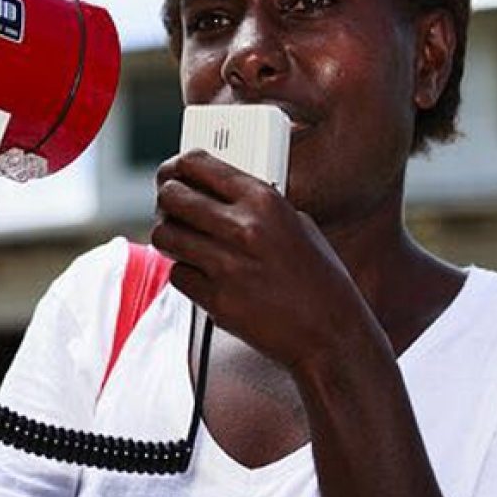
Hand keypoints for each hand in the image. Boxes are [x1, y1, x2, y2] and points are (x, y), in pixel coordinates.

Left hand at [152, 150, 368, 371]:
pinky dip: (184, 274)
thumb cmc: (318, 279)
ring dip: (170, 236)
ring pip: (165, 235)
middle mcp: (243, 227)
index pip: (198, 164)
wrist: (330, 332)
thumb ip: (255, 205)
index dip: (179, 166)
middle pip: (173, 196)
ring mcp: (227, 265)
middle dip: (166, 200)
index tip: (175, 173)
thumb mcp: (296, 223)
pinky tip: (201, 274)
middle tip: (170, 207)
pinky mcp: (216, 300)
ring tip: (182, 241)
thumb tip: (215, 192)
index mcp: (264, 201)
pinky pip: (177, 275)